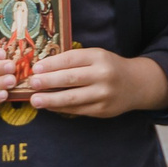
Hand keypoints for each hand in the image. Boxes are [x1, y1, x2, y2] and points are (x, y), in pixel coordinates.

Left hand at [26, 47, 167, 117]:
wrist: (136, 84)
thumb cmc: (109, 67)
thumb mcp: (96, 56)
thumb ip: (74, 60)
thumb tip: (44, 68)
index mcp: (99, 57)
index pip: (71, 59)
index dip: (52, 64)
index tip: (36, 68)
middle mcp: (102, 75)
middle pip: (70, 79)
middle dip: (48, 82)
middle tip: (31, 83)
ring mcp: (103, 94)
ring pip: (73, 98)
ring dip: (51, 100)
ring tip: (35, 100)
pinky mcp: (103, 110)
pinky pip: (78, 110)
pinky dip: (61, 108)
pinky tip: (50, 106)